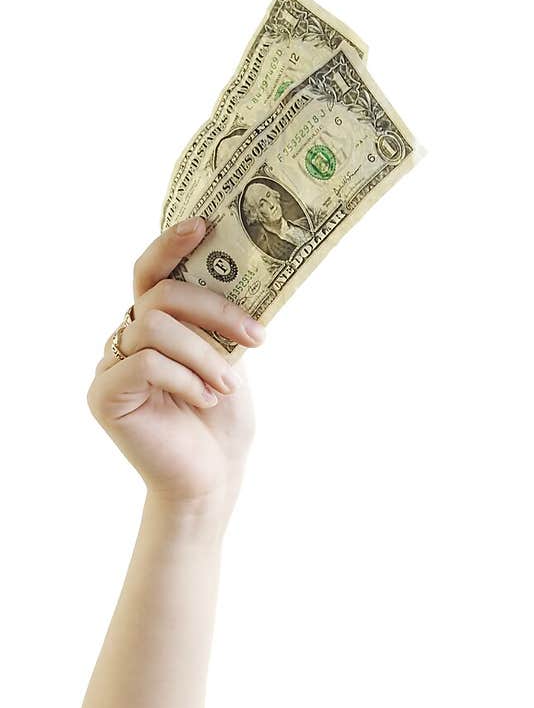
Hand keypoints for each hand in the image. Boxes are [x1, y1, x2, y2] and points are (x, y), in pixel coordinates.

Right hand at [87, 220, 264, 513]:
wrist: (211, 481)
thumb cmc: (221, 424)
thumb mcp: (231, 361)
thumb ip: (221, 321)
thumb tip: (247, 272)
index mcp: (155, 325)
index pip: (152, 272)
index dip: (171, 244)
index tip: (205, 226)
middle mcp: (127, 339)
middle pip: (160, 295)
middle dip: (214, 311)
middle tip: (255, 337)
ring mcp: (110, 365)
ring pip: (155, 327)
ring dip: (204, 354)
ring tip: (228, 387)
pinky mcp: (104, 394)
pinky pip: (145, 363)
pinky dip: (185, 379)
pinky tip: (205, 400)